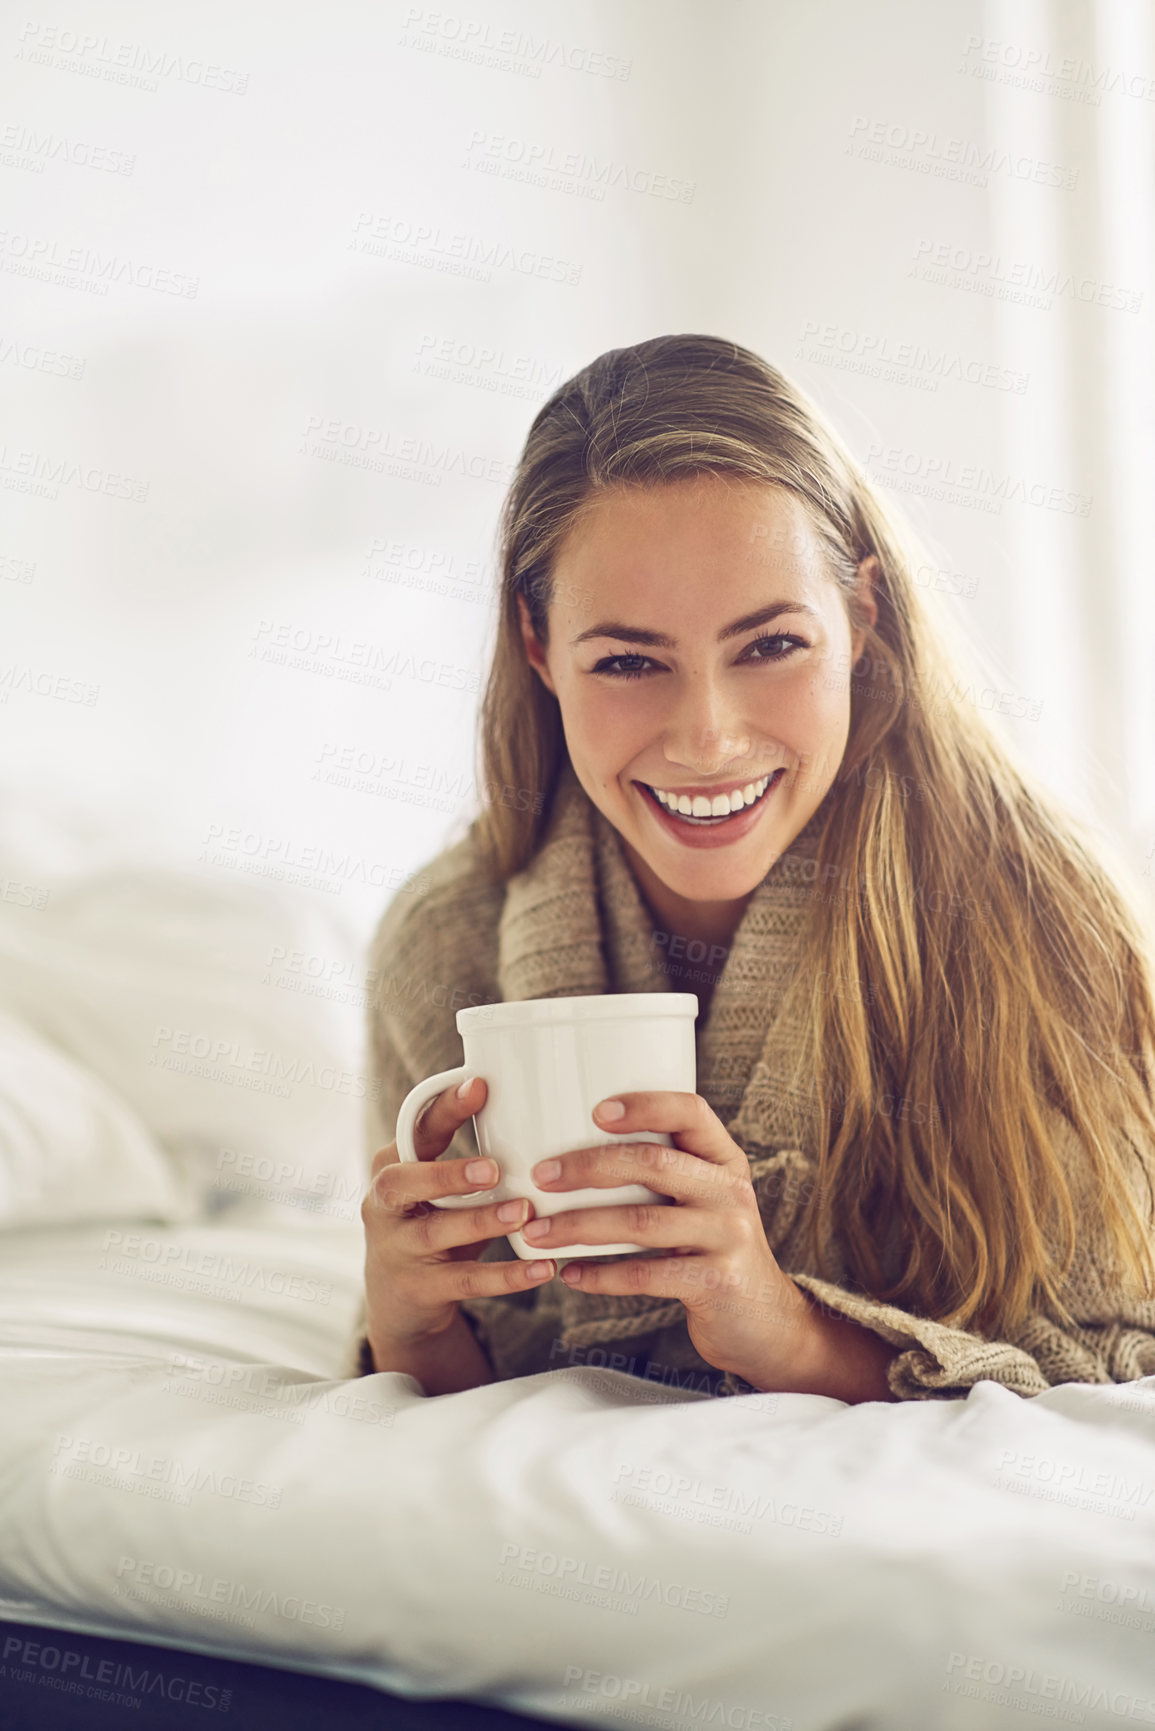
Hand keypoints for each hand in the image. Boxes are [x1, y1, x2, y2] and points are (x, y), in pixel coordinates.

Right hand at [361, 1076, 555, 1357]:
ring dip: (483, 1222)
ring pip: (437, 1232)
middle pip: (403, 1183)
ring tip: (524, 1213)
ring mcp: (398, 1249)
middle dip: (448, 1174)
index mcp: (392, 1165)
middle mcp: (384, 1205)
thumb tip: (535, 1114)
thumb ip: (467, 1157)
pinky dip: (507, 1277)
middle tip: (494, 1168)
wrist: (399, 1301)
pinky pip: (467, 1282)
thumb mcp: (436, 1186)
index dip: (444, 1108)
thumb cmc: (431, 1222)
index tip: (479, 1086)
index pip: (414, 1131)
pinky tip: (542, 1268)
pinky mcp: (420, 1289)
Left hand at [523, 1090, 815, 1387]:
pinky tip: (571, 1275)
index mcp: (725, 1161)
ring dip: (580, 1226)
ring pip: (640, 1222)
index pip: (691, 1112)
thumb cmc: (715, 1251)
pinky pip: (645, 1274)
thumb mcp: (706, 1202)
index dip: (645, 1106)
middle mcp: (730, 1191)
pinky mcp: (716, 1282)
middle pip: (653, 1164)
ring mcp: (728, 1237)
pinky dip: (601, 1275)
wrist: (767, 1322)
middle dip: (588, 1168)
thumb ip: (667, 1175)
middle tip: (541, 1177)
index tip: (595, 1111)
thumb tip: (573, 1152)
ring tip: (537, 1234)